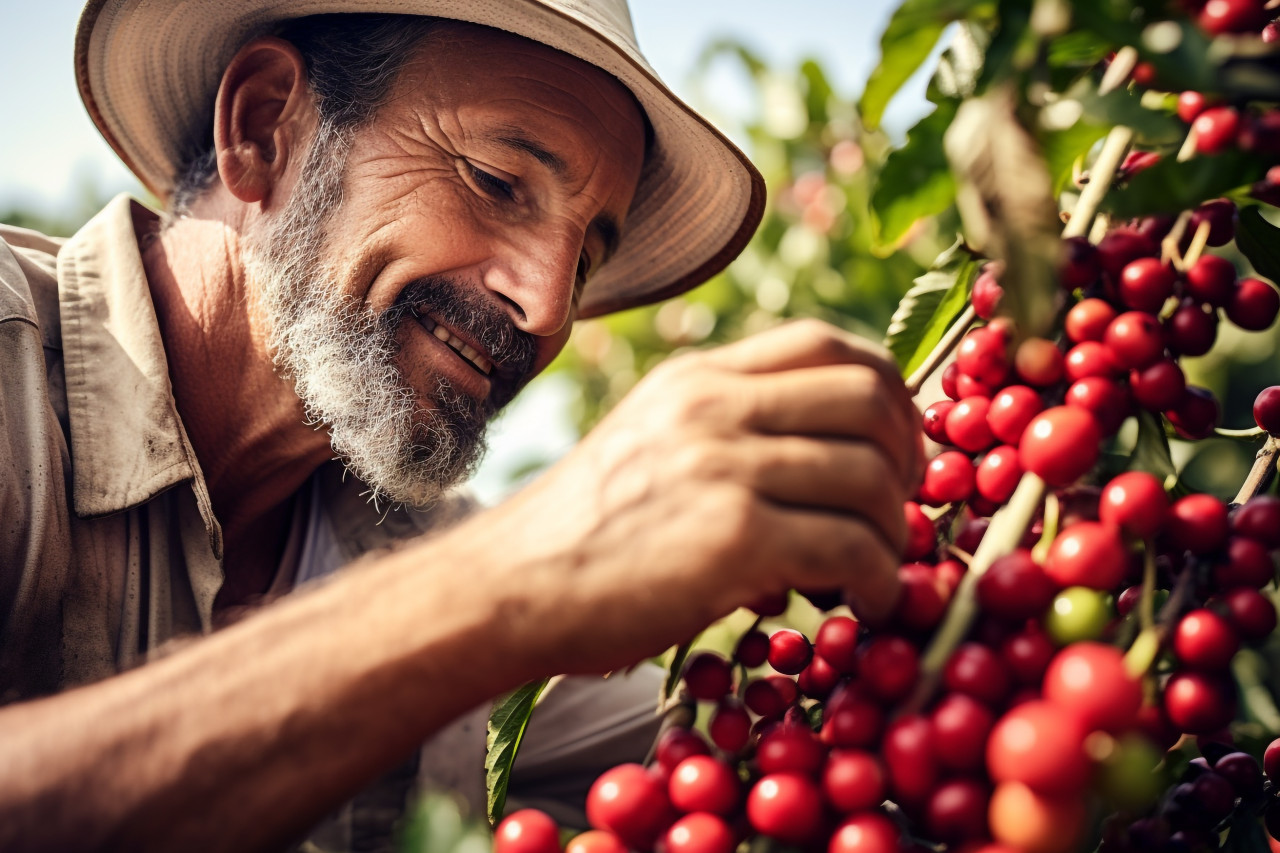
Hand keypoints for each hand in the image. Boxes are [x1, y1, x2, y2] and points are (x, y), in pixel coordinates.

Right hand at [446, 319, 923, 674]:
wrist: (509, 587)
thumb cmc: (580, 533)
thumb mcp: (648, 445)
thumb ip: (725, 434)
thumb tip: (819, 471)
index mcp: (697, 378)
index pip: (827, 342)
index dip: (887, 391)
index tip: (897, 446)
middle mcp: (714, 406)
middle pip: (867, 396)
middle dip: (908, 455)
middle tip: (901, 508)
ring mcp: (724, 465)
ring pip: (870, 474)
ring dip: (895, 530)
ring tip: (877, 570)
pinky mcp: (733, 536)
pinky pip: (852, 546)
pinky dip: (879, 579)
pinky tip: (863, 603)